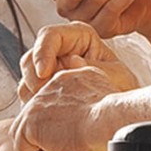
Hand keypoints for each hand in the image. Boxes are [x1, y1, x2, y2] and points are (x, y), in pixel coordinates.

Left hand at [11, 63, 123, 150]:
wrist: (111, 122)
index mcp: (70, 79)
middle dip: (48, 142)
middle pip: (39, 119)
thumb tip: (85, 106)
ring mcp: (37, 102)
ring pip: (29, 134)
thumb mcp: (106, 99)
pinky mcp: (30, 122)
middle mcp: (51, 85)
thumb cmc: (116, 119)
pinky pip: (23, 149)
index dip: (61, 129)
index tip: (75, 143)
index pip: (54, 106)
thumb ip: (92, 97)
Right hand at [18, 22, 138, 102]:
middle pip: (31, 57)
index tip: (44, 72)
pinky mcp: (43, 89)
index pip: (50, 35)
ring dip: (34, 94)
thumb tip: (71, 62)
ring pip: (27, 78)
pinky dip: (35, 106)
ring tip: (53, 108)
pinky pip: (28, 96)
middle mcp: (60, 50)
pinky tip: (51, 115)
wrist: (123, 112)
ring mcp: (49, 70)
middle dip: (35, 78)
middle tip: (46, 96)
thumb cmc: (122, 88)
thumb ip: (94, 67)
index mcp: (79, 36)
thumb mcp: (117, 76)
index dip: (43, 52)